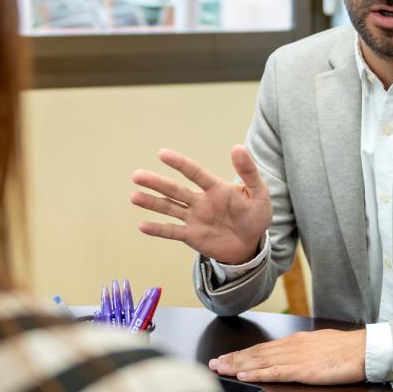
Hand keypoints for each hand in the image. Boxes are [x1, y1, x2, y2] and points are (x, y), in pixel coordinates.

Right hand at [130, 145, 270, 264]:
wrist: (251, 243)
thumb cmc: (256, 215)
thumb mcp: (259, 193)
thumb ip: (249, 172)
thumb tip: (238, 147)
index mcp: (215, 188)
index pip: (195, 173)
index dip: (179, 163)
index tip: (162, 154)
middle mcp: (200, 201)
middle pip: (175, 190)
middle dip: (156, 182)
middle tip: (137, 175)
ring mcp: (194, 218)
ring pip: (169, 208)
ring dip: (152, 203)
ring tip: (134, 196)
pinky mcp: (191, 236)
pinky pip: (172, 232)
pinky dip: (157, 230)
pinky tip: (142, 225)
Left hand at [208, 329, 366, 384]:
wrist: (363, 349)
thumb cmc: (345, 348)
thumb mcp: (318, 343)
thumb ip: (300, 348)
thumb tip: (288, 353)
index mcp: (294, 341)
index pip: (261, 347)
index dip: (241, 353)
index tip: (225, 357)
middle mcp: (291, 346)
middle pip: (255, 353)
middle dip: (233, 359)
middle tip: (214, 364)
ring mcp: (295, 358)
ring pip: (260, 362)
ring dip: (238, 366)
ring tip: (221, 369)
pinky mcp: (303, 370)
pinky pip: (275, 372)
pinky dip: (258, 374)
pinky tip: (245, 375)